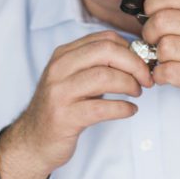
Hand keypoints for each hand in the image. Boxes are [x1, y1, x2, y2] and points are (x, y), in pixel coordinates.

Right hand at [0, 30, 152, 178]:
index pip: (104, 39)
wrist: (33, 139)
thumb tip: (137, 57)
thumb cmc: (61, 107)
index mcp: (63, 55)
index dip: (130, 49)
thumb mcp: (74, 78)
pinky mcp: (65, 117)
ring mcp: (59, 93)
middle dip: (134, 64)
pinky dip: (123, 108)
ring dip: (130, 85)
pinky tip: (130, 110)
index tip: (143, 63)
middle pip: (106, 52)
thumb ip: (98, 65)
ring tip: (138, 93)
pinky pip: (102, 108)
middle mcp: (59, 69)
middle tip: (146, 79)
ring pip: (105, 77)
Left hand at [142, 0, 179, 169]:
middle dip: (149, 36)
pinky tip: (166, 77)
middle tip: (153, 46)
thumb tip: (142, 11)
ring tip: (164, 64)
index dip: (151, 6)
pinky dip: (160, 76)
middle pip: (162, 21)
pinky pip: (168, 71)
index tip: (150, 19)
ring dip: (156, 59)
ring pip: (164, 47)